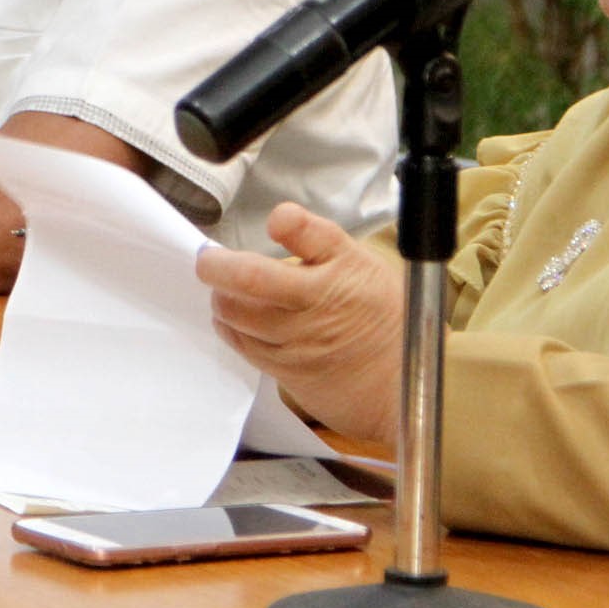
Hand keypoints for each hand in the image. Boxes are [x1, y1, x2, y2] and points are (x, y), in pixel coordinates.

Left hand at [196, 202, 404, 443]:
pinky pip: (244, 346)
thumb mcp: (363, 267)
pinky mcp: (287, 371)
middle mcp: (317, 304)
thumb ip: (320, 241)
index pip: (307, 233)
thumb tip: (279, 219)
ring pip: (237, 315)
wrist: (398, 387)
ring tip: (222, 290)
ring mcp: (298, 342)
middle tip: (210, 260)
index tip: (274, 222)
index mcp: (341, 272)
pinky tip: (232, 318)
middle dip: (217, 266)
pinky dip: (230, 327)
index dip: (285, 222)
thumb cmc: (382, 320)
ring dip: (220, 298)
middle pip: (250, 278)